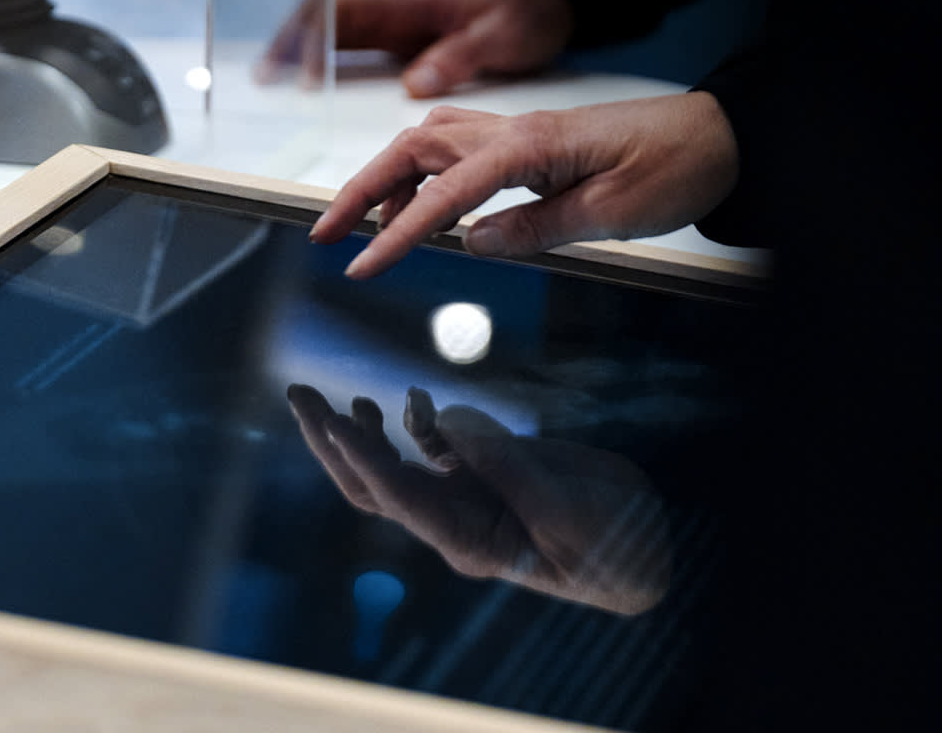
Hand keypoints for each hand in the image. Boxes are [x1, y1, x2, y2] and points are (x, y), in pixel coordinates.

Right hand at [254, 0, 574, 96]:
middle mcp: (391, 6)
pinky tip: (303, 80)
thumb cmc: (526, 14)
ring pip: (326, 24)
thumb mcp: (505, 36)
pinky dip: (317, 56)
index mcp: (410, 1)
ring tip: (268, 79)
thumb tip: (414, 83)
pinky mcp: (394, 35)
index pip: (344, 11)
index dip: (317, 44)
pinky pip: (345, 39)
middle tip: (265, 79)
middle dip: (289, 41)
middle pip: (321, 12)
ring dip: (295, 48)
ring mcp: (390, 19)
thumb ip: (461, 57)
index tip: (309, 84)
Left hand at [287, 384, 669, 615]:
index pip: (397, 498)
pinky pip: (431, 446)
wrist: (642, 548)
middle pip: (369, 484)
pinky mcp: (481, 474)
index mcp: (464, 539)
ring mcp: (462, 495)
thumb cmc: (609, 543)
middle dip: (330, 441)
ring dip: (355, 430)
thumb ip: (505, 463)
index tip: (337, 422)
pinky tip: (410, 398)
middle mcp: (450, 520)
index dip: (365, 458)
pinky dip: (413, 421)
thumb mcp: (563, 507)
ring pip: (389, 465)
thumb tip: (445, 420)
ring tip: (323, 395)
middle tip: (298, 394)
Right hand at [312, 93, 738, 278]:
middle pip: (412, 148)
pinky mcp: (530, 143)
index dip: (398, 233)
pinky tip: (428, 212)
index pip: (445, 191)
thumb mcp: (616, 212)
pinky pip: (458, 149)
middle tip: (325, 235)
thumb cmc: (678, 166)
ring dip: (387, 181)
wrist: (723, 134)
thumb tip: (471, 243)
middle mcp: (514, 130)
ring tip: (370, 232)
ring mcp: (519, 131)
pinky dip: (425, 176)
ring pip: (428, 142)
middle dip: (361, 190)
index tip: (362, 269)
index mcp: (531, 146)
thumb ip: (539, 227)